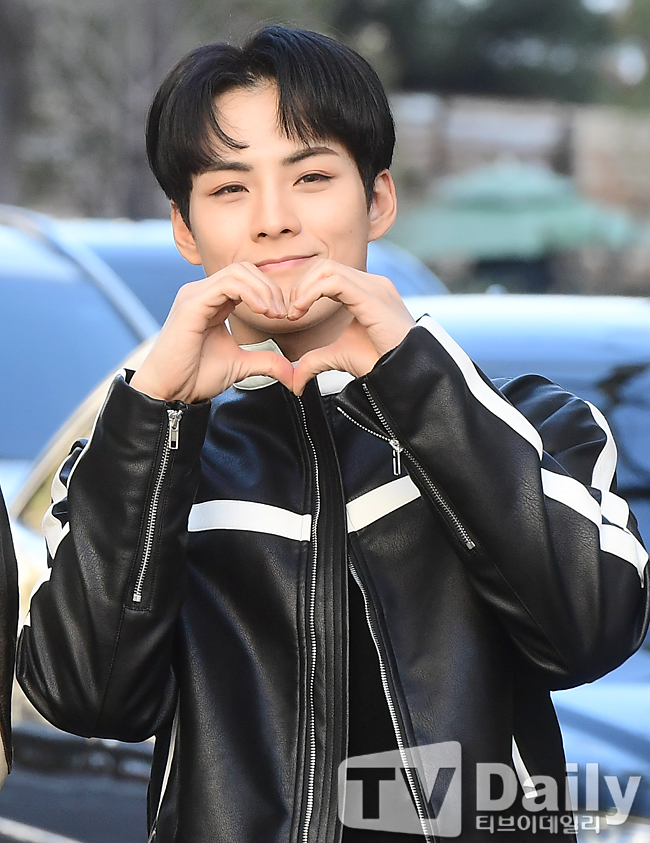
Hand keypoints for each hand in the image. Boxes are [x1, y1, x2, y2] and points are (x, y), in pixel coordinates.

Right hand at [130, 263, 294, 402]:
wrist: (170, 393)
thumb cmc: (195, 377)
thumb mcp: (240, 365)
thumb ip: (265, 361)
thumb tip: (292, 371)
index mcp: (212, 302)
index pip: (246, 278)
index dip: (270, 291)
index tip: (283, 316)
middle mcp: (201, 293)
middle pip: (244, 269)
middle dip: (270, 288)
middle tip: (282, 314)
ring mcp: (194, 296)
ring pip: (237, 271)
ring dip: (263, 290)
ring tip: (274, 313)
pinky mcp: (191, 305)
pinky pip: (227, 284)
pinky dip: (250, 294)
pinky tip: (262, 312)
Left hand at [288, 260, 415, 394]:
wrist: (404, 374)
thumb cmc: (381, 363)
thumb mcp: (338, 357)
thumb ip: (315, 361)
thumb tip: (296, 381)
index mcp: (366, 292)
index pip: (327, 273)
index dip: (304, 289)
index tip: (294, 314)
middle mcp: (372, 284)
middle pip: (325, 266)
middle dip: (301, 286)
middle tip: (292, 313)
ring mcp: (375, 287)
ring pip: (327, 268)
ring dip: (304, 288)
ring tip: (296, 312)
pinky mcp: (372, 297)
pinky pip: (334, 281)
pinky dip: (311, 293)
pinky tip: (302, 310)